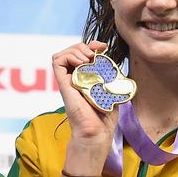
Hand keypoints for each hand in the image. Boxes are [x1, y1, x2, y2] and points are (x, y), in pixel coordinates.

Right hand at [51, 41, 117, 173]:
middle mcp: (75, 77)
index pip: (83, 54)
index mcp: (86, 78)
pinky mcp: (63, 84)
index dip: (92, 46)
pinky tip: (82, 63)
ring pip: (62, 54)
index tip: (103, 47)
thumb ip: (114, 79)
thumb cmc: (105, 116)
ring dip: (76, 50)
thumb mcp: (113, 92)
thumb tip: (121, 68)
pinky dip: (69, 56)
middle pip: (72, 51)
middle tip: (96, 53)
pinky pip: (56, 61)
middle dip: (85, 45)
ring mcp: (68, 80)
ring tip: (89, 58)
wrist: (97, 131)